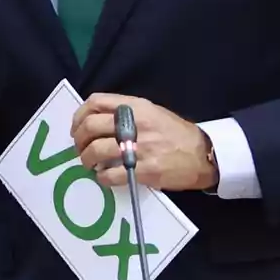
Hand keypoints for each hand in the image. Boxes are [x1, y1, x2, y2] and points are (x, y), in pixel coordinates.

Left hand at [71, 94, 217, 191]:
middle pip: (91, 126)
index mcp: (136, 106)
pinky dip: (101, 177)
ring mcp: (140, 147)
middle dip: (79, 140)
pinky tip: (105, 177)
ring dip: (87, 160)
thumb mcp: (152, 112)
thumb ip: (126, 113)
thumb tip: (96, 121)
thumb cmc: (175, 133)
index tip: (77, 128)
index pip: (96, 101)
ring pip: (96, 150)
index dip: (80, 115)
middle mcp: (136, 123)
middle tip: (81, 149)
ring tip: (90, 164)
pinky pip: (110, 174)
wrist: (201, 154)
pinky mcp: (144, 170)